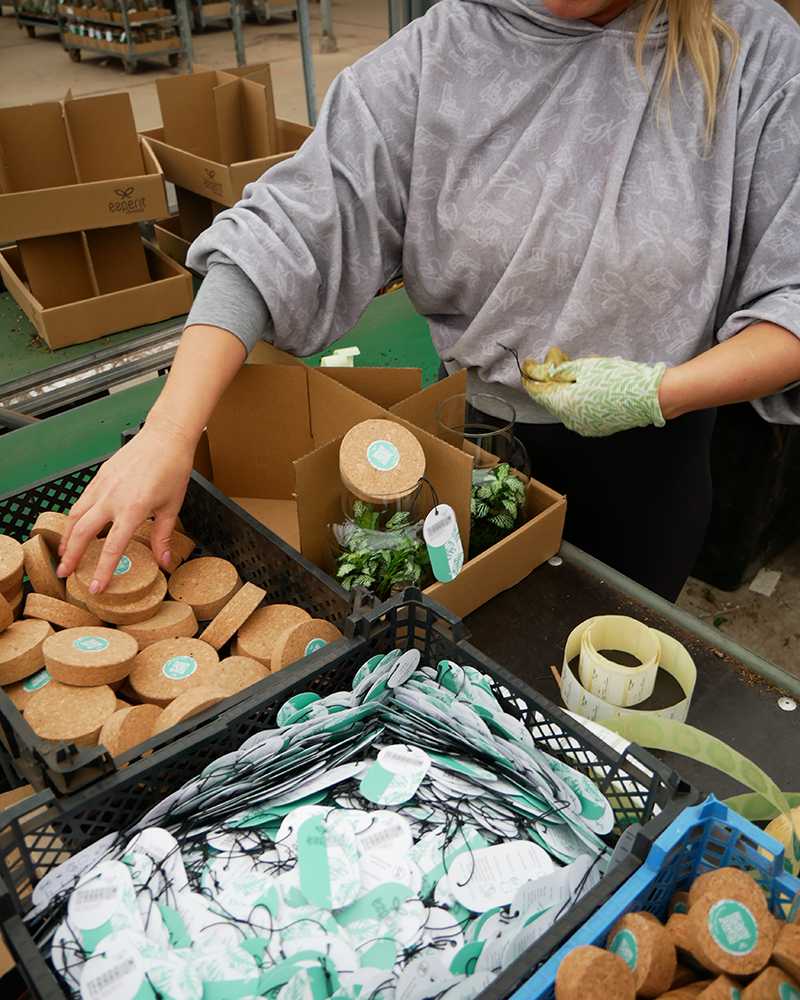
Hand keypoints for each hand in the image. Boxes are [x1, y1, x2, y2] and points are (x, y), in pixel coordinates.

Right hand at [57, 419, 195, 593]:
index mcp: (134, 509)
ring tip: (64, 554)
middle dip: (71, 556)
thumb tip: (164, 562)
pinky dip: (74, 517)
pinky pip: (81, 501)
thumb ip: (163, 537)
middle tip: (64, 573)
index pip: (112, 547)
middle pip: (82, 532)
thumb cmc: (172, 469)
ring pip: (75, 515)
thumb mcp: (172, 507)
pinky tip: (75, 527)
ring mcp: (103, 486)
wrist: (166, 438)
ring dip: (67, 537)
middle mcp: (113, 498)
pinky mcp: (99, 477)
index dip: (102, 570)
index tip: (95, 587)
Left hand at [521, 354, 666, 436]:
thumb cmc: (619, 378)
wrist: (651, 396)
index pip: (537, 391)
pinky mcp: (597, 427)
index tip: (529, 363)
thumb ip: (556, 371)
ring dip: (567, 386)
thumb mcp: (584, 367)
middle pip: (552, 397)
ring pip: (566, 403)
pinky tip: (591, 383)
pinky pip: (580, 409)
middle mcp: (571, 421)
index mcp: (564, 406)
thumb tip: (536, 371)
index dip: (531, 376)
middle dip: (552, 377)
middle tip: (559, 357)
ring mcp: (585, 426)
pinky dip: (579, 396)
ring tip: (578, 367)